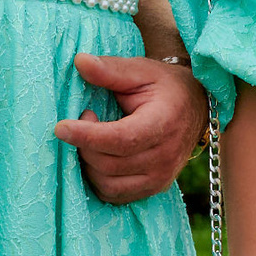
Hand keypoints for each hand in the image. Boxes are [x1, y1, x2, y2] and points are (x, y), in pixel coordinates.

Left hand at [55, 54, 207, 203]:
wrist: (195, 108)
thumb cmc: (165, 86)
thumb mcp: (140, 70)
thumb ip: (110, 69)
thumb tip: (79, 61)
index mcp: (164, 124)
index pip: (121, 139)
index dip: (88, 136)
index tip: (60, 127)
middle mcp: (165, 158)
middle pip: (109, 164)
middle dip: (84, 143)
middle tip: (86, 117)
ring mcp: (160, 178)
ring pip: (107, 183)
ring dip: (88, 162)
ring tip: (92, 136)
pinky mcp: (153, 188)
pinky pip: (114, 194)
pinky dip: (97, 178)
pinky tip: (97, 155)